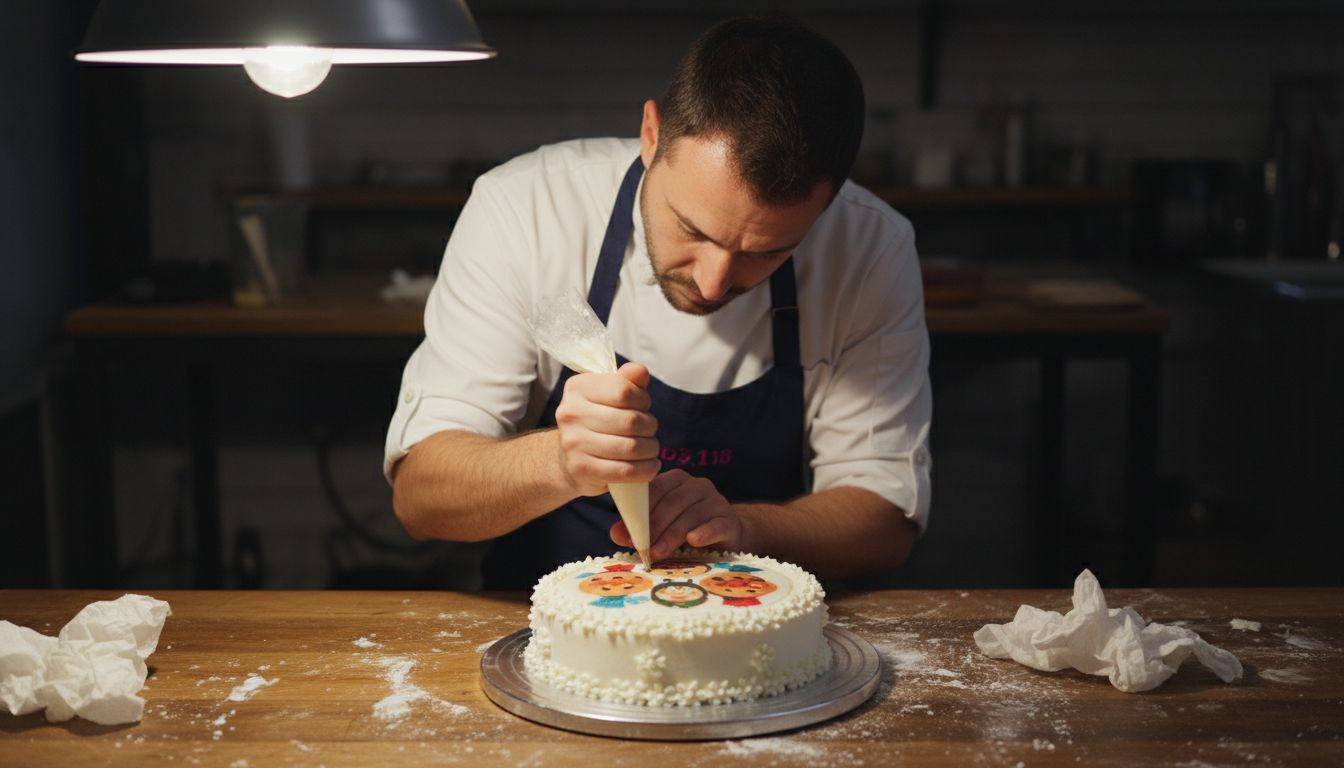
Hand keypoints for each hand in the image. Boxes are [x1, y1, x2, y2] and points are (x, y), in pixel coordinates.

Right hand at [554, 362, 660, 496]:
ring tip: (650, 449)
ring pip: (631, 447)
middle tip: (649, 431)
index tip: (642, 407)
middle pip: (630, 421)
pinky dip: (646, 470)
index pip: (624, 390)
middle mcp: (570, 413)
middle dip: (650, 426)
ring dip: (651, 449)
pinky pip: (626, 471)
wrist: (570, 459)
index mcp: (578, 388)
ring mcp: (573, 443)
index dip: (643, 400)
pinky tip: (650, 466)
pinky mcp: (581, 469)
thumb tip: (640, 371)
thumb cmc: (599, 421)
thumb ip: (628, 381)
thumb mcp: (610, 396)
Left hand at [610, 469, 744, 558]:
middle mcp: (697, 485)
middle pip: (672, 502)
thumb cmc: (685, 529)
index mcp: (676, 480)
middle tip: (642, 546)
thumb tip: (615, 533)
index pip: (655, 489)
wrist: (724, 537)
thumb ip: (637, 528)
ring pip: (691, 514)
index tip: (629, 532)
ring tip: (658, 552)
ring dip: (672, 534)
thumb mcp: (659, 528)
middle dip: (655, 525)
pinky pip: (716, 524)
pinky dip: (704, 532)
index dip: (641, 511)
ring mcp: (716, 501)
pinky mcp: (729, 520)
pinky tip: (693, 541)